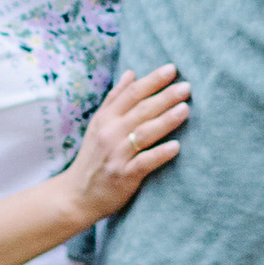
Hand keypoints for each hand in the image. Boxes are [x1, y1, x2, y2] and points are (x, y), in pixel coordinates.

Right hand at [63, 62, 189, 219]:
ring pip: (144, 133)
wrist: (76, 195)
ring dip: (165, 120)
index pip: (131, 93)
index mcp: (106, 118)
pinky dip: (159, 154)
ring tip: (185, 109)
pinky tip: (176, 147)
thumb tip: (131, 73)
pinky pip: (143, 162)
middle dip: (165, 97)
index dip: (152, 80)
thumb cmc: (93, 158)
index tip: (172, 69)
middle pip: (141, 110)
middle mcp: (110, 133)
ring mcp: (116, 155)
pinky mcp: (123, 176)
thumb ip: (115, 99)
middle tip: (187, 87)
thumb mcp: (99, 125)